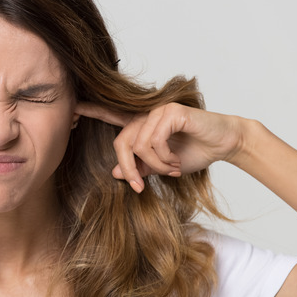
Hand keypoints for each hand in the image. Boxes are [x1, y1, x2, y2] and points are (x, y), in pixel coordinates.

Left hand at [75, 102, 244, 192]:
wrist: (223, 144)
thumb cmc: (194, 151)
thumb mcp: (161, 165)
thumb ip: (139, 166)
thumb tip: (114, 171)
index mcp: (141, 125)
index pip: (111, 116)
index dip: (93, 111)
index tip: (73, 108)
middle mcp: (146, 114)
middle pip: (121, 143)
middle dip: (128, 169)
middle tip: (140, 187)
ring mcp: (158, 111)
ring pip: (138, 145)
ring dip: (154, 166)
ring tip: (171, 170)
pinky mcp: (171, 112)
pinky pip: (154, 140)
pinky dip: (163, 157)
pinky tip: (175, 161)